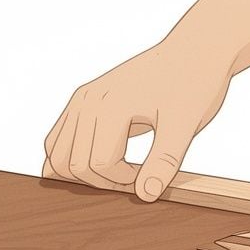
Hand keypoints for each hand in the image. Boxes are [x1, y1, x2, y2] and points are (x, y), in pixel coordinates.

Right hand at [43, 40, 233, 200]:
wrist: (192, 54)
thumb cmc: (193, 85)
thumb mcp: (186, 127)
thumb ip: (164, 162)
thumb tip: (145, 195)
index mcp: (110, 105)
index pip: (100, 164)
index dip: (126, 180)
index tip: (153, 174)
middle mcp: (87, 100)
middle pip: (73, 164)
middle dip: (103, 181)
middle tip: (138, 176)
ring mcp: (80, 100)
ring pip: (56, 155)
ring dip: (84, 175)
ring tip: (121, 170)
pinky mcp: (81, 102)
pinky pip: (58, 140)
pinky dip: (72, 159)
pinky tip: (105, 162)